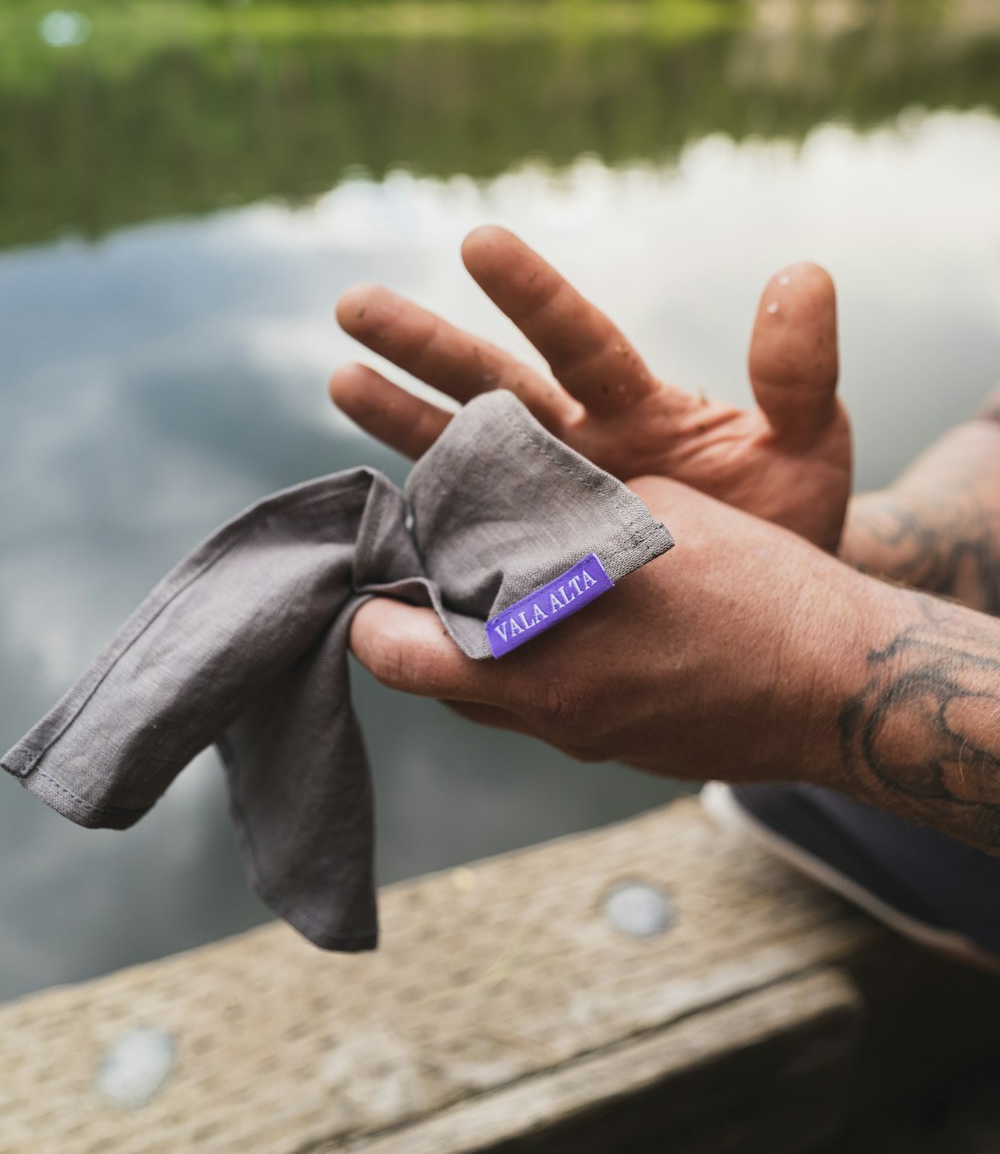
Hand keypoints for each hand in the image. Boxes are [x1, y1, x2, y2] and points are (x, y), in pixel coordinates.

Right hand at [331, 227, 850, 549]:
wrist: (778, 618)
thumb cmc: (790, 516)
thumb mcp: (809, 442)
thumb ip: (798, 369)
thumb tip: (801, 275)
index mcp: (637, 406)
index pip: (578, 340)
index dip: (531, 295)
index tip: (478, 243)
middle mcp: (578, 441)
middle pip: (492, 383)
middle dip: (425, 345)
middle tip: (353, 305)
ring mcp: (550, 498)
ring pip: (463, 448)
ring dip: (400, 416)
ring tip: (340, 379)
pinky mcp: (534, 557)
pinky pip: (468, 534)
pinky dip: (423, 523)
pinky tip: (370, 511)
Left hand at [349, 476, 889, 783]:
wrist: (846, 687)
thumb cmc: (756, 595)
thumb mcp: (649, 522)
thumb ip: (558, 512)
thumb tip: (498, 492)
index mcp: (541, 667)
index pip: (397, 653)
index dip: (371, 610)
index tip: (374, 564)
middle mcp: (551, 718)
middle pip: (436, 680)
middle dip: (419, 622)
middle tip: (429, 561)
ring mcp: (589, 742)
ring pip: (490, 697)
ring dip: (474, 645)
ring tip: (494, 576)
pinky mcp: (622, 748)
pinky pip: (544, 706)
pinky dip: (530, 662)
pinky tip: (565, 610)